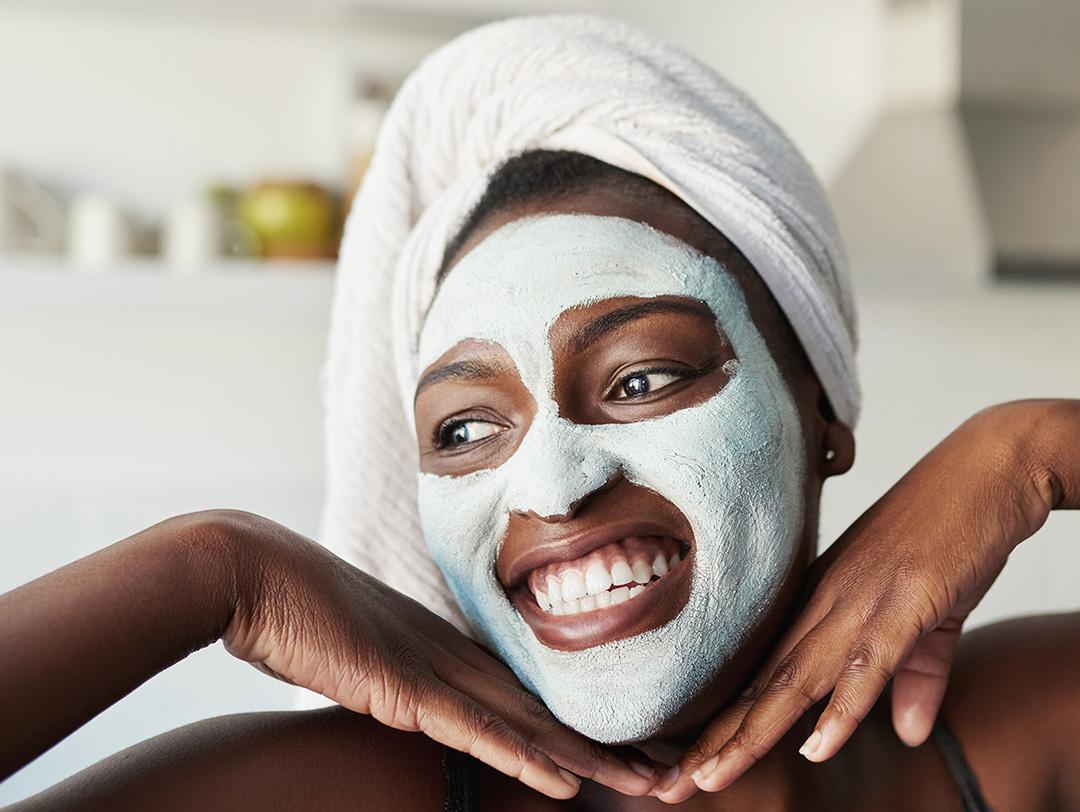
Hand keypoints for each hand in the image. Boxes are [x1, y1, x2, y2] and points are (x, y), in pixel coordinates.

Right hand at [215, 512, 657, 799]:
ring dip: (590, 758)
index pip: (523, 693)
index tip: (623, 742)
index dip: (576, 721)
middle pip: (543, 708)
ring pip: (527, 724)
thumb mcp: (353, 644)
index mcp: (441, 645)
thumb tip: (401, 687)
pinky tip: (567, 781)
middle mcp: (450, 655)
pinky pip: (475, 731)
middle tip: (669, 765)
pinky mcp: (403, 688)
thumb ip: (388, 666)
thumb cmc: (292, 606)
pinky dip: (524, 758)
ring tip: (648, 781)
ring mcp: (430, 671)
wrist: (251, 573)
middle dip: (607, 742)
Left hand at [657, 400, 1074, 802]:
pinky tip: (814, 745)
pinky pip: (868, 661)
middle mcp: (828, 605)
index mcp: (823, 604)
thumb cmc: (948, 533)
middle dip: (714, 740)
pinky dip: (843, 706)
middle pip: (761, 685)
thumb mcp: (927, 617)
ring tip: (710, 776)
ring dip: (753, 732)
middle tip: (668, 785)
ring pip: (796, 678)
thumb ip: (912, 678)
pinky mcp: (907, 600)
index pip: (761, 675)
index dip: (722, 724)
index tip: (684, 764)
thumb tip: (906, 733)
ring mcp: (863, 601)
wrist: (986, 468)